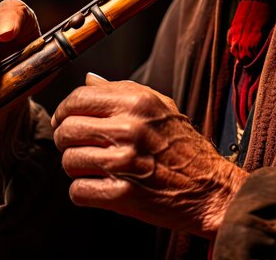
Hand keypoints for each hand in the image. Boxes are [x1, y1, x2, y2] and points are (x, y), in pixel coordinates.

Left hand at [52, 73, 247, 238]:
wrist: (211, 189)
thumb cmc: (185, 147)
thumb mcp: (160, 106)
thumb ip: (122, 91)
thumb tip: (89, 80)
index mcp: (137, 103)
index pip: (78, 98)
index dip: (64, 110)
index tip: (64, 119)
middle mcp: (129, 129)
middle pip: (67, 130)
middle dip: (66, 139)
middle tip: (76, 145)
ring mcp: (124, 163)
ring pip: (69, 161)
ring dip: (75, 167)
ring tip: (93, 167)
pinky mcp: (122, 195)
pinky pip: (78, 191)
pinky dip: (83, 191)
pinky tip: (98, 187)